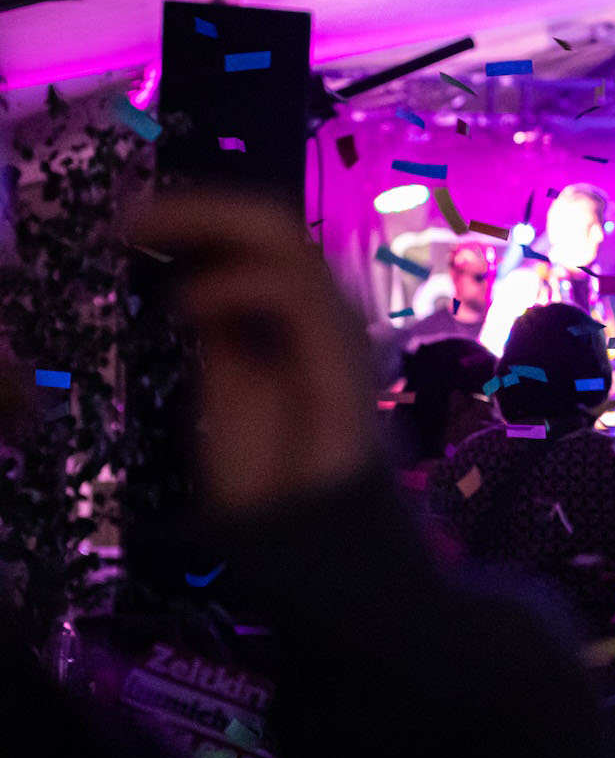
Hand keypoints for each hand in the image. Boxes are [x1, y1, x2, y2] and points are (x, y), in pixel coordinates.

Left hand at [130, 192, 378, 515]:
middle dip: (204, 208)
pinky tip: (189, 300)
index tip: (134, 226)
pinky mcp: (340, 364)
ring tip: (147, 231)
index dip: (204, 221)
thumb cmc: (275, 487)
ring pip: (291, 246)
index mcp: (303, 324)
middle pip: (280, 230)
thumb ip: (228, 339)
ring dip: (216, 225)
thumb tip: (206, 285)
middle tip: (131, 216)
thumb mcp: (232, 395)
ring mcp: (340, 337)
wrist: (314, 549)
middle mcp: (329, 319)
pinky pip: (296, 299)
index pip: (266, 246)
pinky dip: (238, 285)